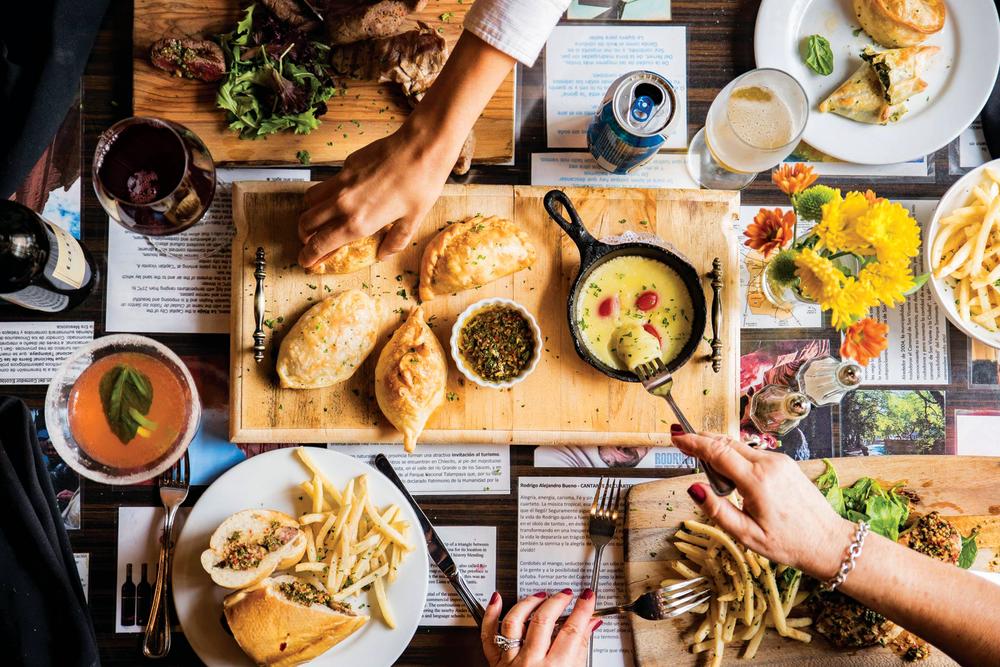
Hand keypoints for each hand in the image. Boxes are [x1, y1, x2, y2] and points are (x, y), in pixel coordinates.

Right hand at [296, 119, 456, 267]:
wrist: (420, 147)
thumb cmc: (421, 184)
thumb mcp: (413, 221)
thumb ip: (395, 241)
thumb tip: (384, 254)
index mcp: (358, 223)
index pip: (320, 244)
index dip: (309, 256)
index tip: (306, 261)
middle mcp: (342, 204)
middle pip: (306, 223)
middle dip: (304, 236)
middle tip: (311, 241)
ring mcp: (341, 182)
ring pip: (309, 200)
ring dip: (309, 213)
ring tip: (318, 220)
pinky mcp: (346, 165)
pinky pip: (326, 183)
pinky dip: (324, 194)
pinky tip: (341, 196)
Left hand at [480, 589, 599, 666]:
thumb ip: (580, 650)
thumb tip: (589, 626)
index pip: (572, 631)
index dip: (582, 609)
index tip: (587, 598)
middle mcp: (530, 663)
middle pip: (544, 620)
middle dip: (558, 601)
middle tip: (567, 594)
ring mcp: (510, 662)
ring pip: (515, 621)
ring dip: (529, 603)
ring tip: (541, 595)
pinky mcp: (495, 663)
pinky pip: (488, 635)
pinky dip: (491, 615)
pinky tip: (497, 599)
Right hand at [669, 428, 854, 578]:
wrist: (828, 542)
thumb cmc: (789, 544)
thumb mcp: (747, 535)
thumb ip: (717, 510)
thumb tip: (694, 488)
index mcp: (757, 481)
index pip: (717, 451)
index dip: (693, 442)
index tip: (676, 436)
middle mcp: (769, 464)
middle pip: (726, 443)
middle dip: (702, 442)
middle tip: (683, 446)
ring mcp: (779, 461)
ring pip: (739, 447)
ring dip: (720, 453)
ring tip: (714, 477)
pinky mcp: (785, 463)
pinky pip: (752, 454)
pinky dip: (736, 458)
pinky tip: (734, 477)